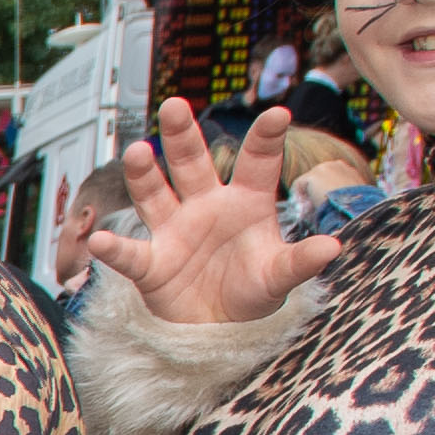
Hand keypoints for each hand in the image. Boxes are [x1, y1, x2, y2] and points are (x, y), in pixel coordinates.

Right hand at [80, 100, 340, 326]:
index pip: (256, 162)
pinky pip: (131, 253)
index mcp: (245, 201)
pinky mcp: (152, 263)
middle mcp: (205, 206)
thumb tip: (334, 248)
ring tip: (136, 151)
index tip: (279, 113)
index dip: (266, 138)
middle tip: (175, 105)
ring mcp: (174, 230)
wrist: (218, 329)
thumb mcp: (279, 277)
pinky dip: (114, 248)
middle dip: (183, 135)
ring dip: (144, 173)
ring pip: (155, 194)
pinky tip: (100, 239)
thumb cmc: (252, 292)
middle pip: (191, 163)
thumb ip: (300, 261)